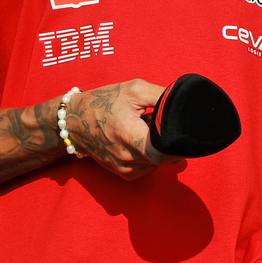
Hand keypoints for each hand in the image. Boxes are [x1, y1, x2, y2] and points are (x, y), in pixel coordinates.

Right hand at [62, 79, 183, 178]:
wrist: (74, 119)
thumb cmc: (105, 101)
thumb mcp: (135, 90)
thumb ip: (163, 97)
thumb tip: (187, 104)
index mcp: (129, 135)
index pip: (165, 152)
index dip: (177, 142)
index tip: (180, 128)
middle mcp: (126, 157)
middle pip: (164, 158)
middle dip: (168, 142)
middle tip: (158, 124)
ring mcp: (123, 168)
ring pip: (157, 164)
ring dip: (158, 149)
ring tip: (144, 129)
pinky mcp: (122, 173)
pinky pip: (148, 168)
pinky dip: (150, 156)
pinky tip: (140, 140)